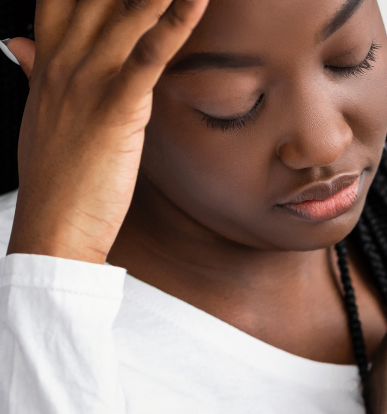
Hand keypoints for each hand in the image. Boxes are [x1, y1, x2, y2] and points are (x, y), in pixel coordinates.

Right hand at [7, 0, 208, 263]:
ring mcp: (89, 77)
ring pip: (127, 7)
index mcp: (49, 54)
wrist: (55, 225)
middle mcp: (65, 54)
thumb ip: (37, 69)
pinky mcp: (117, 106)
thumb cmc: (57, 175)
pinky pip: (150, 52)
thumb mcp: (43, 111)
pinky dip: (176, 19)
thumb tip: (17, 42)